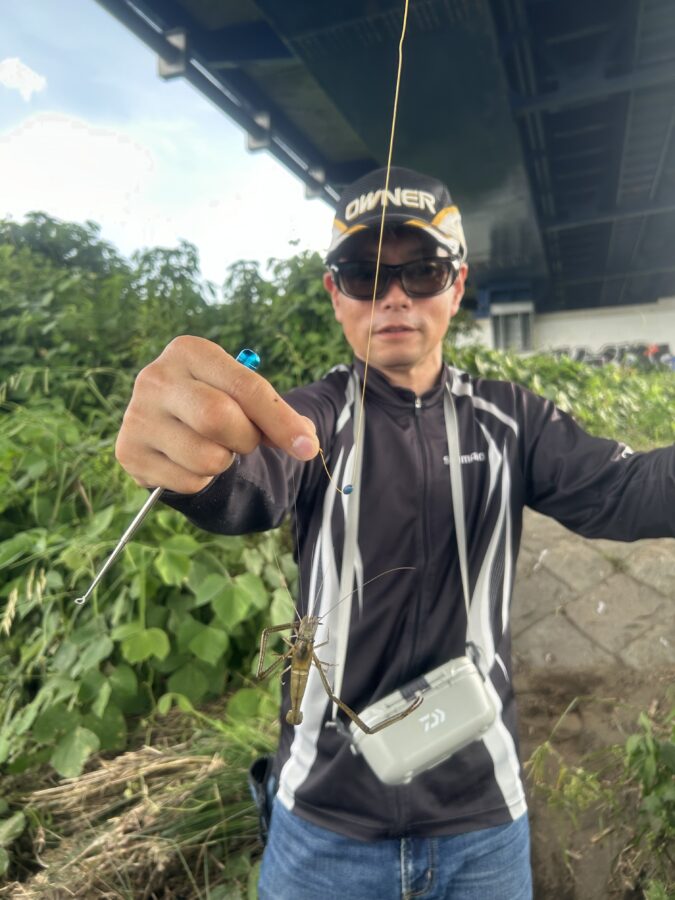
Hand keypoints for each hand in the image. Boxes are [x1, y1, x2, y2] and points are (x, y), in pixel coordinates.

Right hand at [115, 336, 319, 493]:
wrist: (169, 428)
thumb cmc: (217, 404)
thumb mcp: (244, 398)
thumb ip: (277, 416)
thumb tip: (307, 445)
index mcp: (189, 351)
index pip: (245, 386)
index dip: (281, 421)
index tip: (307, 447)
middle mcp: (155, 377)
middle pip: (218, 418)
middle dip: (245, 439)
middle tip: (244, 441)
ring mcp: (137, 415)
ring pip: (205, 457)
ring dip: (223, 463)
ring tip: (212, 448)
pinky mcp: (128, 451)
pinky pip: (188, 481)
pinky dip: (201, 480)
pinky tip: (188, 462)